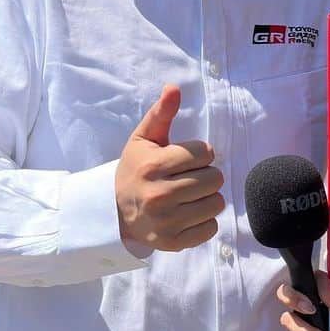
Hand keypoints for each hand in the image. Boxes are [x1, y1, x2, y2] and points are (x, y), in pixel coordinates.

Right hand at [115, 84, 223, 251]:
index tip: (185, 159)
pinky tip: (187, 214)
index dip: (200, 154)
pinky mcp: (172, 242)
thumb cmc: (135, 170)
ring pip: (216, 203)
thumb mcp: (143, 139)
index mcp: (154, 165)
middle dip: (206, 175)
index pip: (205, 153)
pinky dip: (204, 221)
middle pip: (215, 178)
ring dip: (207, 198)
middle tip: (188, 178)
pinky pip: (211, 228)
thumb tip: (174, 88)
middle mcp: (159, 195)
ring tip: (189, 196)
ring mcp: (166, 221)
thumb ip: (161, 113)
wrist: (113, 211)